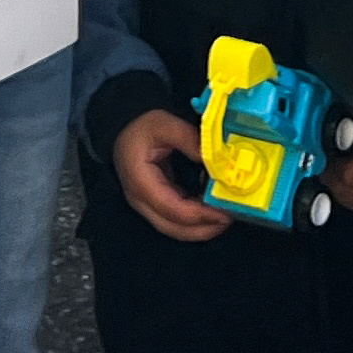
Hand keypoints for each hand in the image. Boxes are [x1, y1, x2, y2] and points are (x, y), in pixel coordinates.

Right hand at [114, 108, 228, 240]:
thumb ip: (188, 139)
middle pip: (173, 227)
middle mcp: (141, 199)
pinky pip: (174, 220)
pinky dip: (194, 220)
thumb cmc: (140, 127)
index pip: (173, 209)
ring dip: (200, 228)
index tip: (223, 211)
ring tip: (224, 217)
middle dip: (203, 229)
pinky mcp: (154, 204)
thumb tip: (213, 158)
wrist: (123, 129)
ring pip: (174, 228)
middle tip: (228, 218)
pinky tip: (211, 210)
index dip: (200, 215)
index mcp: (141, 181)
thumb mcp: (164, 124)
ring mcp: (146, 204)